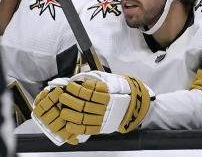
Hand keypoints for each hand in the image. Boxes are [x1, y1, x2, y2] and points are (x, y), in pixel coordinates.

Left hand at [32, 71, 152, 143]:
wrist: (131, 107)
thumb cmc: (118, 93)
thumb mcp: (112, 83)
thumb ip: (98, 82)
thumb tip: (82, 81)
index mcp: (109, 95)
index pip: (90, 93)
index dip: (78, 90)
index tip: (70, 86)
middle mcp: (106, 107)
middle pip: (85, 105)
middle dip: (70, 101)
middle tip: (62, 97)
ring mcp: (104, 118)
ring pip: (84, 117)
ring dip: (70, 114)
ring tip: (62, 110)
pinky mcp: (101, 127)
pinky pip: (87, 129)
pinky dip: (77, 128)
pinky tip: (68, 124)